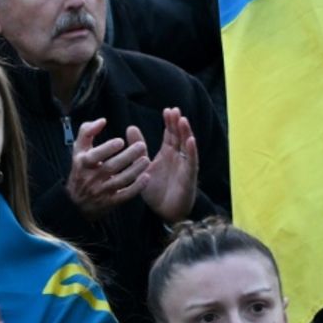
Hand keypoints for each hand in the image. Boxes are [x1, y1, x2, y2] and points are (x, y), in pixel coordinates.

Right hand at [65, 119, 151, 219]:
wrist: (75, 202)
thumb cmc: (81, 169)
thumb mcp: (79, 150)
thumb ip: (87, 131)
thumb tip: (102, 120)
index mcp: (83, 163)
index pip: (94, 156)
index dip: (107, 148)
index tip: (121, 141)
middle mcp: (91, 178)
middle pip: (110, 167)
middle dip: (127, 157)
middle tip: (142, 145)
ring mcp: (101, 191)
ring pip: (119, 181)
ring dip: (134, 170)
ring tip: (146, 159)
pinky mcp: (110, 202)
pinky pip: (124, 196)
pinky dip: (136, 188)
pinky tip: (146, 177)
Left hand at [136, 108, 198, 223]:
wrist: (163, 212)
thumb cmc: (155, 190)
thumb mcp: (143, 166)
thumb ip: (139, 148)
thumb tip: (131, 127)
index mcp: (167, 154)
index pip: (170, 134)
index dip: (170, 122)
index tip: (167, 110)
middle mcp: (178, 157)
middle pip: (179, 137)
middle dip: (178, 124)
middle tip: (174, 110)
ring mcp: (185, 165)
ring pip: (187, 146)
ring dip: (186, 133)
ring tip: (183, 120)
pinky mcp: (189, 176)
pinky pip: (192, 162)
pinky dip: (192, 151)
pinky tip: (190, 140)